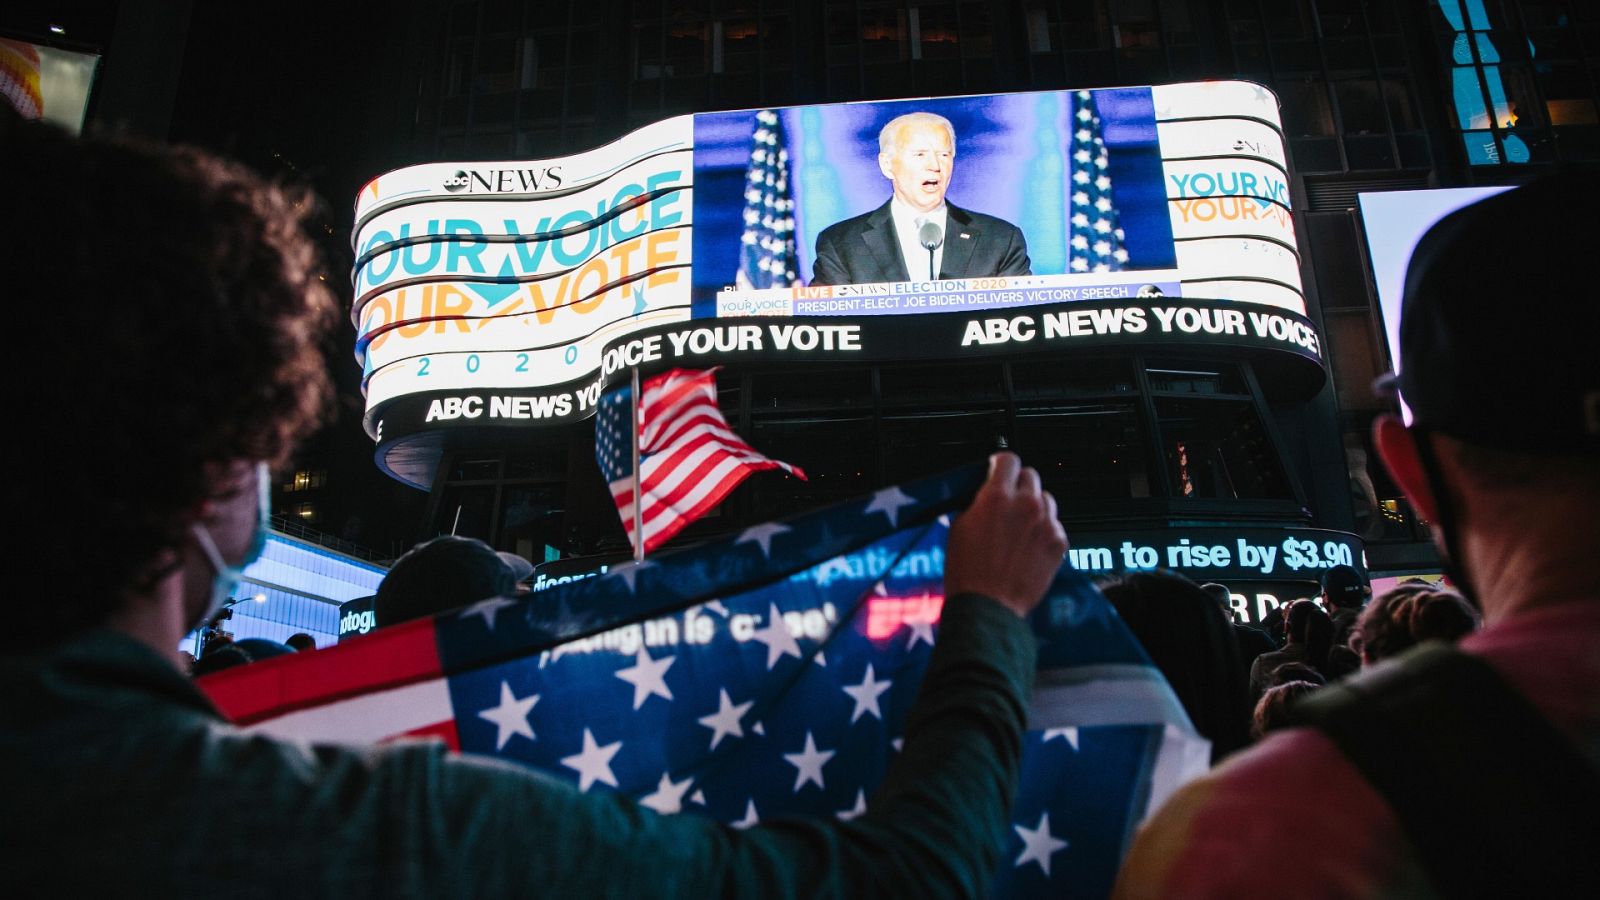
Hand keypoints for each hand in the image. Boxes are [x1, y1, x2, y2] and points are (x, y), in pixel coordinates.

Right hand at [945, 453, 1068, 617]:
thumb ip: (977, 503)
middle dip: (1018, 485)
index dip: (1001, 465)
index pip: (1008, 459)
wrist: (988, 606)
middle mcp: (1026, 505)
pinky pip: (1055, 525)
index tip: (999, 471)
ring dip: (1034, 507)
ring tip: (1020, 527)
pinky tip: (1029, 546)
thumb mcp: (959, 527)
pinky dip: (1044, 531)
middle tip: (1008, 502)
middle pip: (1030, 476)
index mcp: (997, 497)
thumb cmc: (968, 572)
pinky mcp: (1059, 543)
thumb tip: (984, 495)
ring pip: (1046, 499)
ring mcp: (1046, 524)